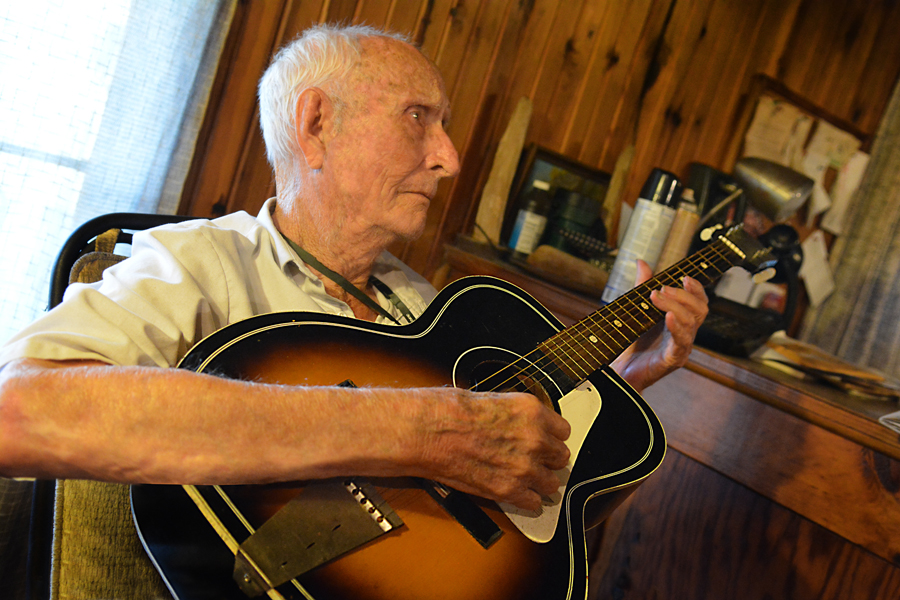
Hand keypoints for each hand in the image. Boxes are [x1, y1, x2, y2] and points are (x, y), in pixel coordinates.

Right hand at [417, 389, 570, 510]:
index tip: (545, 441)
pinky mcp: (509, 490)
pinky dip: (526, 500)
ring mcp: (525, 467)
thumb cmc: (450, 412)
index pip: (563, 431)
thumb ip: (516, 417)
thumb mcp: (493, 399)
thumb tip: (519, 425)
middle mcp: (535, 439)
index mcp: (532, 411)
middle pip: (561, 457)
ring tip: (525, 479)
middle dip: (548, 460)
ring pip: (552, 483)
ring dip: (539, 482)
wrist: (430, 431)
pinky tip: (516, 493)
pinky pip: (534, 502)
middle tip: (534, 461)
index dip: (551, 437)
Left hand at [611, 259, 707, 391]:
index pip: (699, 303)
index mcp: (680, 322)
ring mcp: (680, 348)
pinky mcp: (672, 360)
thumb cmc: (630, 342)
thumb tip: (641, 261)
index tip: (685, 277)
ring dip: (675, 306)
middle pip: (699, 311)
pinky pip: (680, 343)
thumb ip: (641, 286)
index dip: (696, 289)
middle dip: (683, 295)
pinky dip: (676, 328)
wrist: (618, 370)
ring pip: (691, 324)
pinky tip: (668, 317)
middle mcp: (684, 335)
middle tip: (661, 288)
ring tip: (656, 296)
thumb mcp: (636, 309)